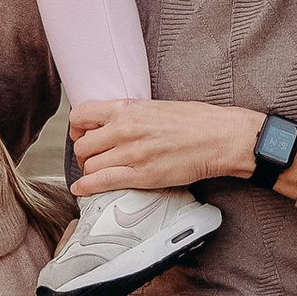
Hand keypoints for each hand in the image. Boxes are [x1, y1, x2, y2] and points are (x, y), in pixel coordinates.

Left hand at [69, 96, 267, 193]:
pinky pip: (102, 182)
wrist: (219, 137)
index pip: (80, 116)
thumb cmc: (194, 120)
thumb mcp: (155, 106)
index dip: (77, 128)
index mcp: (126, 108)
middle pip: (82, 146)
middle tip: (93, 157)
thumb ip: (129, 114)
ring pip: (90, 166)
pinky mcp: (141, 176)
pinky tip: (82, 189)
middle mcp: (124, 129)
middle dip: (84, 153)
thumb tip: (110, 123)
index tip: (84, 133)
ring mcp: (131, 154)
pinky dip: (87, 188)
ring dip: (91, 170)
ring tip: (100, 171)